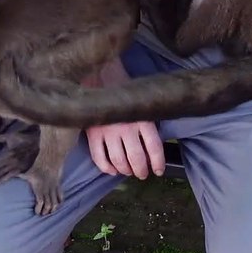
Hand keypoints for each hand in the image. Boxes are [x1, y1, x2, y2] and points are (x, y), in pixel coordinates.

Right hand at [83, 57, 165, 179]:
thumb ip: (147, 124)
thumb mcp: (142, 105)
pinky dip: (105, 167)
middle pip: (136, 157)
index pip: (154, 147)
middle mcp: (126, 127)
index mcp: (142, 119)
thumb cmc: (126, 92)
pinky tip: (111, 170)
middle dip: (141, 170)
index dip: (158, 162)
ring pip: (118, 160)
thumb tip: (154, 149)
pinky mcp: (93, 133)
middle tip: (142, 175)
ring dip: (125, 170)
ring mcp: (108, 131)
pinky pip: (99, 157)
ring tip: (128, 172)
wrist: (102, 77)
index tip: (158, 171)